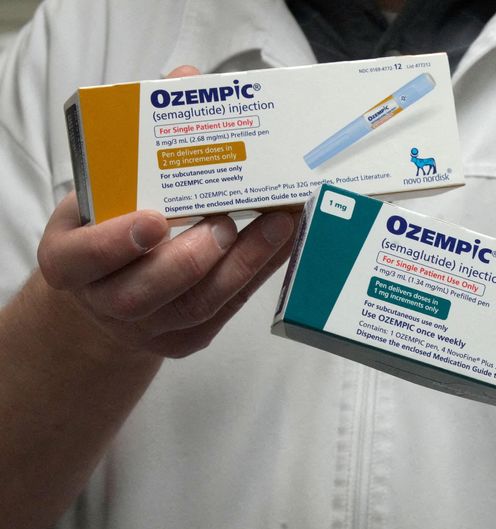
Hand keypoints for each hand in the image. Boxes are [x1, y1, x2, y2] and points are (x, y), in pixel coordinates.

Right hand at [32, 62, 297, 361]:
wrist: (108, 294)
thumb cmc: (108, 229)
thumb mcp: (103, 187)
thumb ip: (140, 135)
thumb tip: (188, 80)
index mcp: (70, 262)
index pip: (84, 259)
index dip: (116, 243)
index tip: (154, 219)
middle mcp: (105, 302)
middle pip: (146, 292)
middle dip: (192, 257)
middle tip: (228, 220)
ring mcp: (149, 328)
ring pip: (197, 306)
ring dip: (243, 264)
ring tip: (278, 224)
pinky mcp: (187, 339)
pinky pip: (226, 312)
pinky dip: (258, 274)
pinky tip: (283, 242)